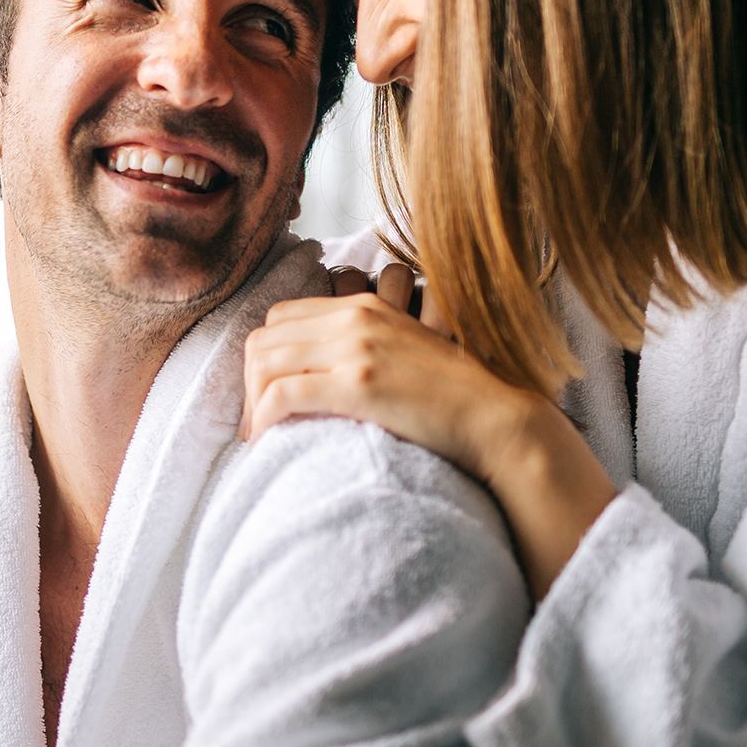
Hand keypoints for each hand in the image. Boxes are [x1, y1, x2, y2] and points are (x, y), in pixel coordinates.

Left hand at [242, 269, 616, 599]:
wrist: (496, 418)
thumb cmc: (453, 397)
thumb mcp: (404, 351)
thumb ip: (363, 347)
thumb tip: (318, 373)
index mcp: (364, 306)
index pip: (281, 315)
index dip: (264, 356)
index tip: (266, 394)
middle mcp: (355, 317)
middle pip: (265, 337)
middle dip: (249, 381)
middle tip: (257, 422)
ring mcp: (356, 348)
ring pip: (265, 363)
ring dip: (252, 402)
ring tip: (261, 436)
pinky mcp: (358, 383)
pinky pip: (283, 394)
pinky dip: (265, 418)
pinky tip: (270, 440)